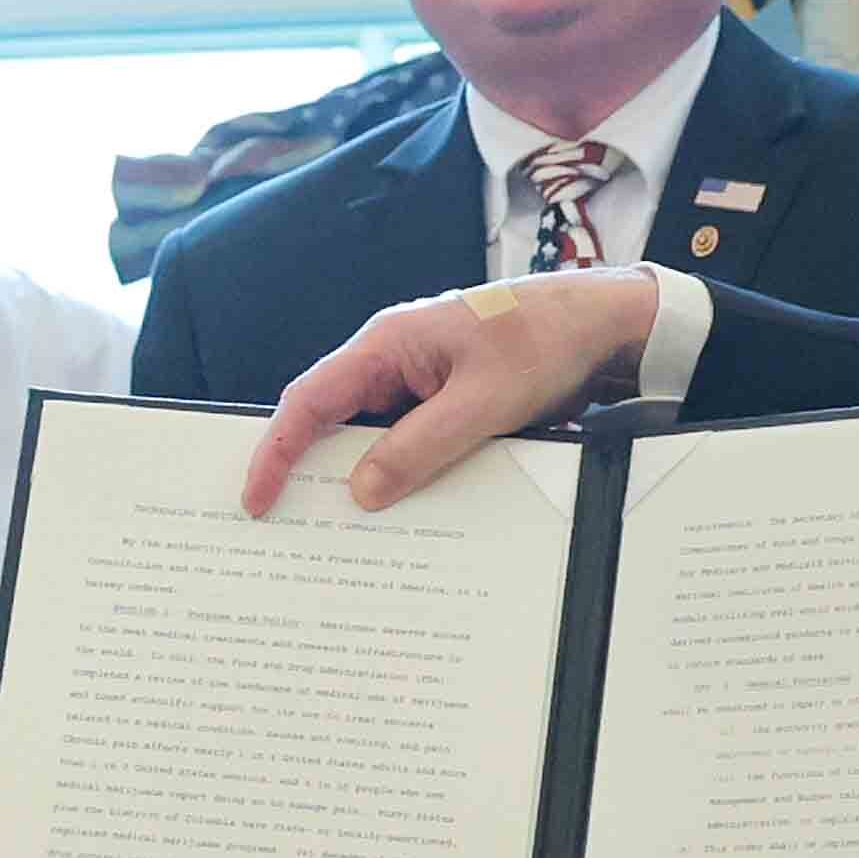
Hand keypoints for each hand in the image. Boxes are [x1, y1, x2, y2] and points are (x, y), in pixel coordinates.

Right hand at [240, 268, 662, 516]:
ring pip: (370, 437)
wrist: (602, 323)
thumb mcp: (482, 404)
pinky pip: (406, 441)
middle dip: (307, 472)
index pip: (308, 401)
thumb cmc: (543, 341)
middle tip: (286, 528)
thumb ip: (420, 448)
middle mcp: (392, 360)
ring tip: (342, 534)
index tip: (256, 498)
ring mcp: (418, 380)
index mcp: (387, 345)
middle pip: (331, 421)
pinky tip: (403, 513)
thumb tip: (362, 492)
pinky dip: (398, 474)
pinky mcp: (444, 400)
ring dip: (359, 479)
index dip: (274, 451)